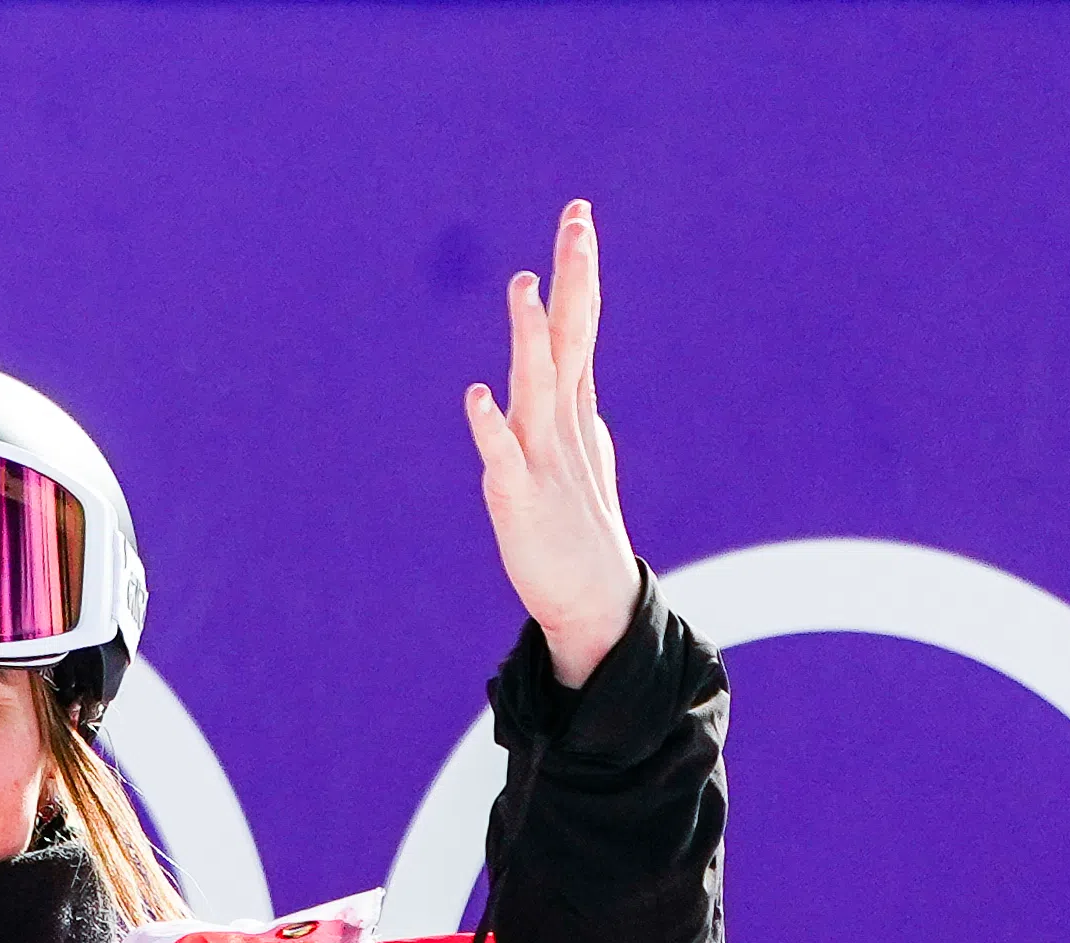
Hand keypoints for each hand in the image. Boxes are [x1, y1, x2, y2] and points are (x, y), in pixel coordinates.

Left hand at [464, 202, 639, 689]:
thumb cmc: (581, 525)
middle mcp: (562, 423)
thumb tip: (578, 377)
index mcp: (574, 407)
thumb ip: (576, 409)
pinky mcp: (519, 499)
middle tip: (578, 220)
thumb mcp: (583, 454)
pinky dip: (491, 427)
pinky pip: (503, 458)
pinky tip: (476, 395)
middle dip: (573, 279)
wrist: (592, 599)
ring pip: (537, 385)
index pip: (578, 325)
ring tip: (524, 285)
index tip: (580, 216)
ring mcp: (543, 458)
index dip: (579, 272)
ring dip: (529, 336)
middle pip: (568, 338)